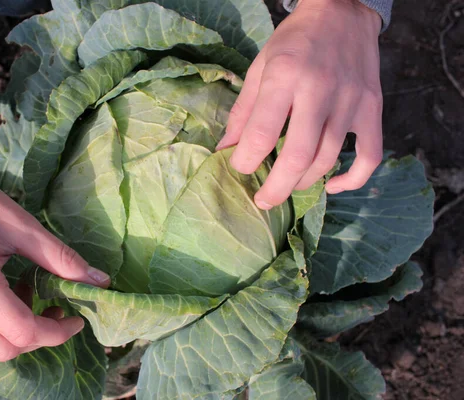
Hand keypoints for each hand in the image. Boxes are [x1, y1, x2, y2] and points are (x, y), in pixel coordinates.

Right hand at [0, 151, 109, 360]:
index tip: (75, 318)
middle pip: (5, 349)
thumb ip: (63, 259)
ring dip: (11, 336)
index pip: (23, 332)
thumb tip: (101, 282)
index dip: (57, 332)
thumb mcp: (24, 226)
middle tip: (54, 308)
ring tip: (21, 300)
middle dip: (39, 336)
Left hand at [217, 0, 382, 208]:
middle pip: (298, 156)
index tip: (240, 168)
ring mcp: (350, 101)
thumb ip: (243, 112)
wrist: (342, 11)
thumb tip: (225, 149)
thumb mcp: (260, 67)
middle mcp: (319, 89)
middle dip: (276, 187)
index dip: (245, 161)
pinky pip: (369, 156)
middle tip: (263, 201)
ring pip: (328, 159)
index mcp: (284, 76)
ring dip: (304, 182)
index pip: (261, 133)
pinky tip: (332, 186)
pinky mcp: (372, 108)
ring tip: (288, 185)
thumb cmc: (294, 41)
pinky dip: (352, 180)